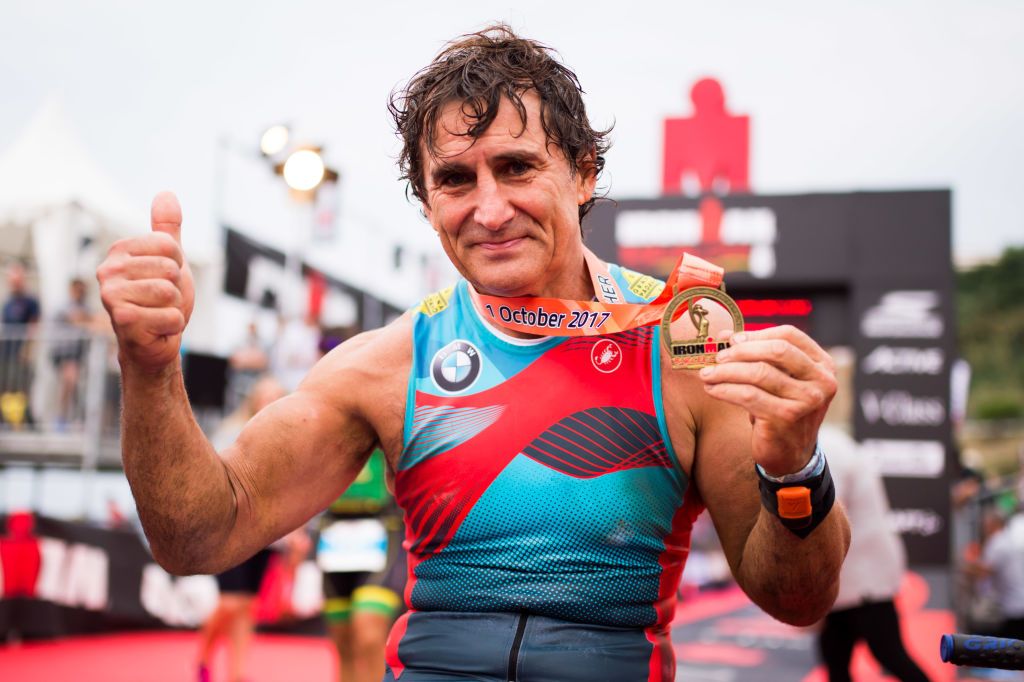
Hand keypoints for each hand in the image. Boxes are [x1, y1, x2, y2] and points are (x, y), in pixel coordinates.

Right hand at [97, 192, 194, 371]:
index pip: (171, 246)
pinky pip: (171, 316)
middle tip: (160, 301)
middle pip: (171, 270)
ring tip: (158, 313)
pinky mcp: (122, 319)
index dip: (178, 267)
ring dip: (174, 308)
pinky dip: (173, 326)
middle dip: (176, 290)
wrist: (152, 342)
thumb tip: (166, 193)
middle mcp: (107, 270)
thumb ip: (167, 229)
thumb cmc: (160, 300)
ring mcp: (110, 295)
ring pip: (171, 293)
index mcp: (120, 251)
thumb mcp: (169, 260)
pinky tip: (156, 329)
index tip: (163, 279)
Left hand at [699, 326, 836, 476]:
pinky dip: (725, 389)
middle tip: (718, 356)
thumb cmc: (780, 409)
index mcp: (823, 365)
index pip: (789, 335)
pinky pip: (748, 395)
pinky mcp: (786, 418)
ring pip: (758, 373)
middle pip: (776, 351)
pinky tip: (712, 389)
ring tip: (707, 374)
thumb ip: (759, 356)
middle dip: (741, 351)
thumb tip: (724, 335)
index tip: (732, 339)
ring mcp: (806, 400)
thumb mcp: (778, 380)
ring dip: (726, 371)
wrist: (791, 454)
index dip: (757, 334)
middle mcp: (821, 381)